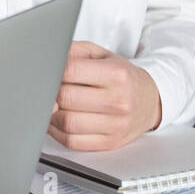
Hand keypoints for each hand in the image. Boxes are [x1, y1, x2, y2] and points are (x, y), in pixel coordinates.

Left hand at [47, 40, 161, 150]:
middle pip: (65, 98)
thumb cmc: (121, 76)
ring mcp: (115, 125)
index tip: (46, 72)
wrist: (150, 100)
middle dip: (48, 93)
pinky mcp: (110, 142)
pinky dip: (57, 132)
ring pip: (67, 122)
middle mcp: (118, 101)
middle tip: (44, 89)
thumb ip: (74, 51)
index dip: (51, 71)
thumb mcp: (102, 55)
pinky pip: (72, 141)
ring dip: (50, 114)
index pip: (70, 71)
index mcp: (116, 75)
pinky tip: (56, 121)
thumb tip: (48, 57)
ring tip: (49, 105)